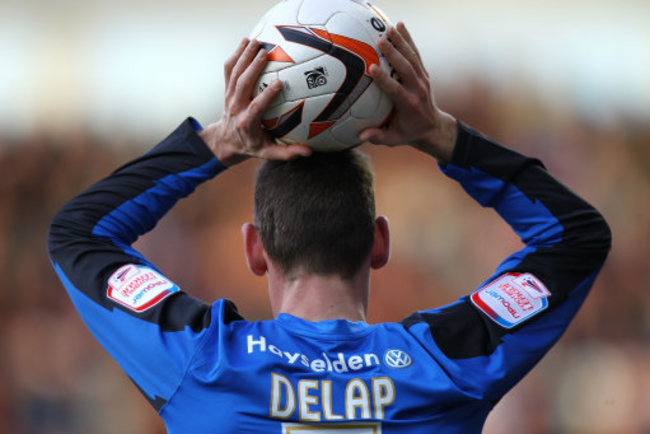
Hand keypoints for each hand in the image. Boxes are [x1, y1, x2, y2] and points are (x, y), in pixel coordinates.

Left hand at [200, 39, 310, 165]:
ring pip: (234, 73)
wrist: (225, 141)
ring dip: (244, 56)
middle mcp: (236, 107)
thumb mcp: (268, 153)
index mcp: (247, 122)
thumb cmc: (251, 146)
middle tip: (266, 53)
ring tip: (256, 42)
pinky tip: (245, 42)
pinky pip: (229, 69)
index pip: (256, 106)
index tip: (279, 82)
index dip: (266, 95)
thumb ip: (288, 153)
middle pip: (242, 84)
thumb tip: (308, 152)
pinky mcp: (227, 89)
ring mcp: (229, 96)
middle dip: (252, 67)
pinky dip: (236, 54)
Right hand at [360, 23, 456, 162]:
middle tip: (379, 40)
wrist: (433, 127)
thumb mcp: (393, 140)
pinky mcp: (423, 73)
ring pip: (412, 57)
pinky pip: (416, 54)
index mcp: (408, 104)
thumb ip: (377, 137)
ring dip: (401, 42)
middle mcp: (417, 89)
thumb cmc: (408, 133)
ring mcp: (422, 80)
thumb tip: (360, 137)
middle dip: (393, 54)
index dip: (384, 79)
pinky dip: (408, 40)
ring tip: (389, 28)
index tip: (371, 68)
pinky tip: (400, 26)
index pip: (395, 89)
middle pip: (405, 68)